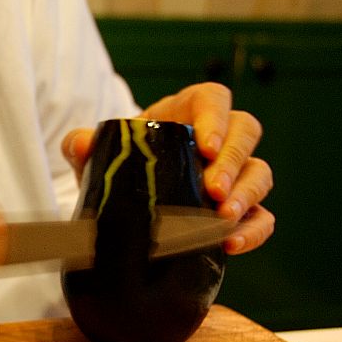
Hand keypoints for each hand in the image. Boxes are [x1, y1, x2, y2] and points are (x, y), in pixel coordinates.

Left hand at [62, 83, 273, 254]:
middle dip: (233, 161)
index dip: (216, 118)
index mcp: (185, 112)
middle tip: (214, 190)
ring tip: (223, 218)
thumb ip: (82, 145)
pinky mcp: (238, 211)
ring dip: (247, 195)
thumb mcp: (98, 155)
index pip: (213, 99)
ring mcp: (232, 175)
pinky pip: (261, 217)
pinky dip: (253, 230)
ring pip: (259, 173)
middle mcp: (217, 139)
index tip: (205, 146)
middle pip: (245, 133)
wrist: (122, 202)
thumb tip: (80, 145)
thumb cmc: (118, 164)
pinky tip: (231, 242)